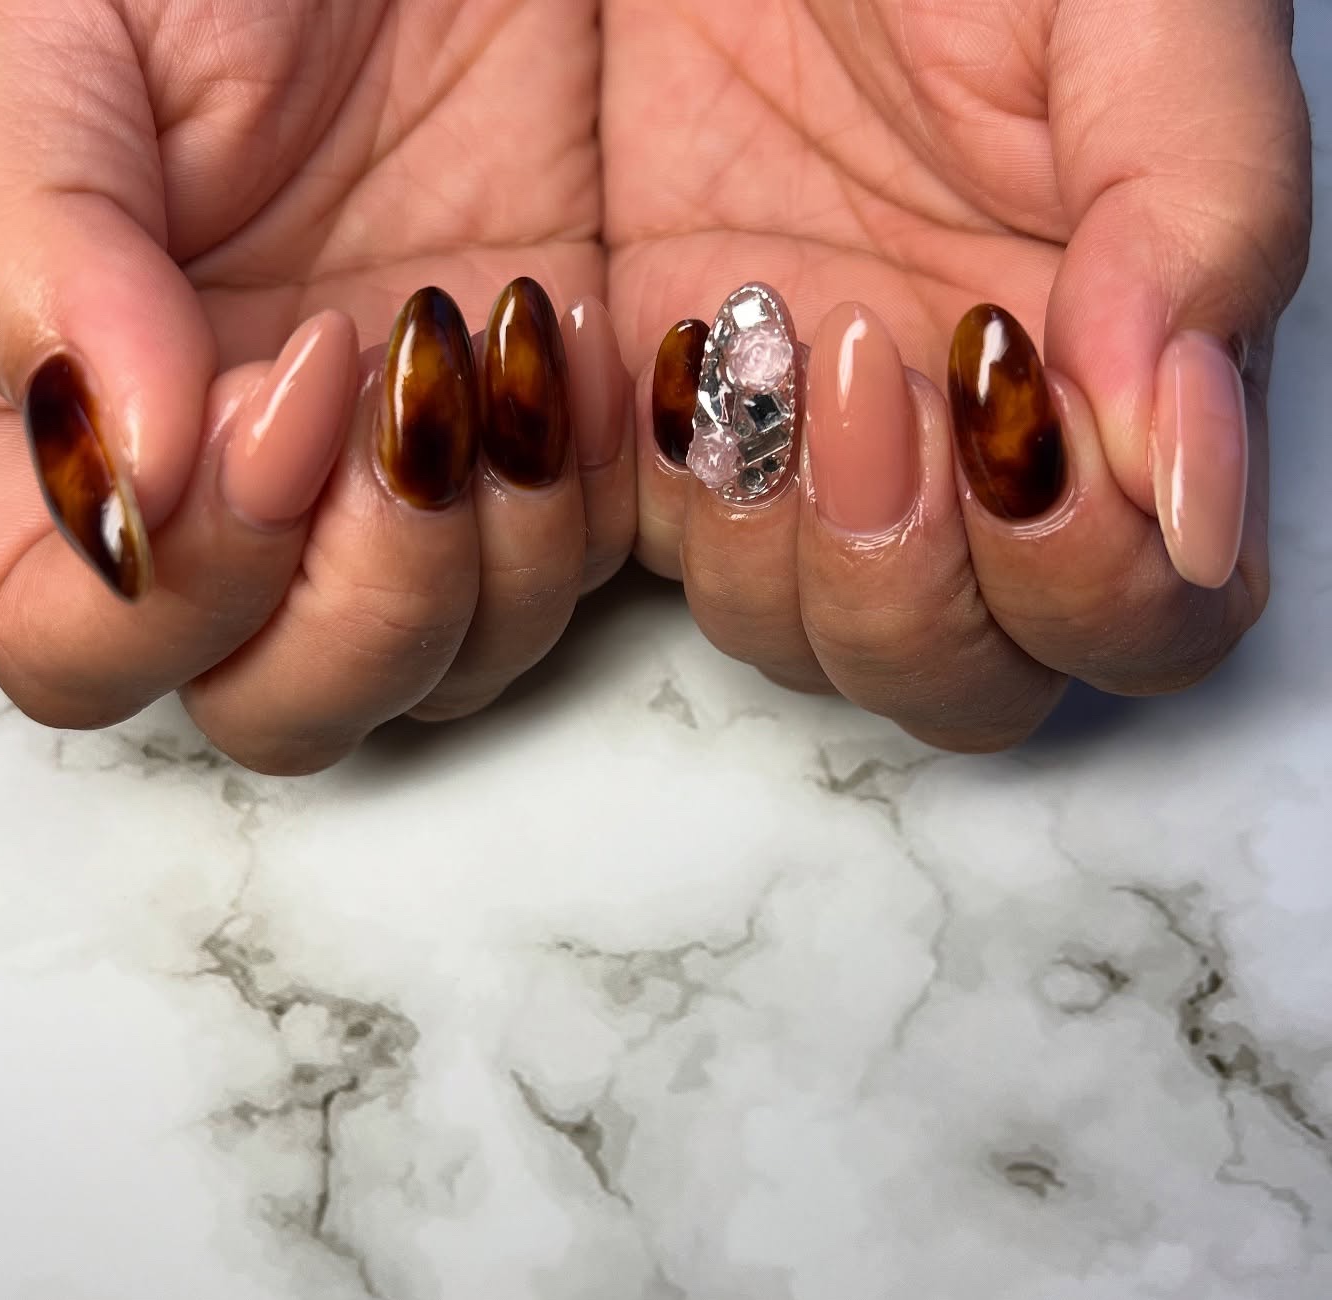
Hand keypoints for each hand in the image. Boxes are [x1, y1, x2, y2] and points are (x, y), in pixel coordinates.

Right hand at [0, 0, 631, 772]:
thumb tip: (127, 490)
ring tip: (498, 337)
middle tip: (403, 408)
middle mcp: (248, 493)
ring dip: (494, 551)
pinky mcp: (537, 450)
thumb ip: (32, 259)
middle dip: (364, 605)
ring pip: (448, 671)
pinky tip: (570, 336)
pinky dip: (589, 491)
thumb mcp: (43, 38)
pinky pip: (578, 573)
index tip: (278, 389)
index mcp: (88, 422)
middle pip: (285, 706)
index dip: (185, 584)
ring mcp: (403, 485)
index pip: (79, 649)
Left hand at [603, 0, 1311, 750]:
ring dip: (769, 541)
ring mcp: (812, 456)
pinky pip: (656, 551)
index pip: (1145, 616)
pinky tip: (654, 341)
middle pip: (963, 679)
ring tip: (742, 332)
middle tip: (863, 380)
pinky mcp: (678, 423)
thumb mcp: (1128, 12)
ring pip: (803, 642)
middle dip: (907, 588)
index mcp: (1116, 385)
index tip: (1000, 387)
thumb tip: (1198, 496)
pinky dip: (653, 481)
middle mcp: (970, 460)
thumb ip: (1199, 226)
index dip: (1085, 579)